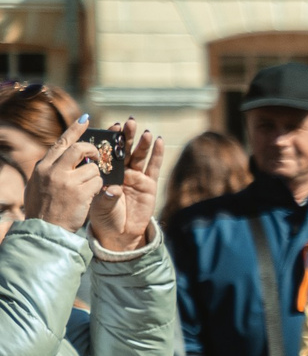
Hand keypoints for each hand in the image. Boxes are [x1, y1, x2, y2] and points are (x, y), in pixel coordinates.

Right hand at [21, 117, 99, 232]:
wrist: (44, 230)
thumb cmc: (42, 209)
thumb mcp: (37, 185)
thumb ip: (48, 170)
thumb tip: (59, 157)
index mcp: (43, 167)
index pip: (61, 142)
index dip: (75, 130)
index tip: (86, 119)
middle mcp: (54, 170)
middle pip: (79, 148)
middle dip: (92, 150)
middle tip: (97, 156)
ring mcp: (67, 181)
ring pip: (93, 168)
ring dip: (95, 176)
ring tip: (88, 188)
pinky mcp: (81, 192)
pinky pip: (99, 182)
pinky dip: (99, 187)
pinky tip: (91, 195)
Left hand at [87, 122, 162, 251]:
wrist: (118, 233)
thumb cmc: (104, 217)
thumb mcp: (99, 207)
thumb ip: (106, 198)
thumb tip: (113, 190)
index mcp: (105, 173)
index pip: (107, 153)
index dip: (109, 140)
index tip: (110, 127)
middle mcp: (121, 171)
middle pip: (124, 150)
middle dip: (126, 136)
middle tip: (128, 122)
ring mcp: (136, 176)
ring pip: (139, 156)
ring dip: (142, 143)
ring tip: (145, 132)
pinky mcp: (149, 184)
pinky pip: (153, 167)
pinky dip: (157, 154)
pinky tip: (160, 141)